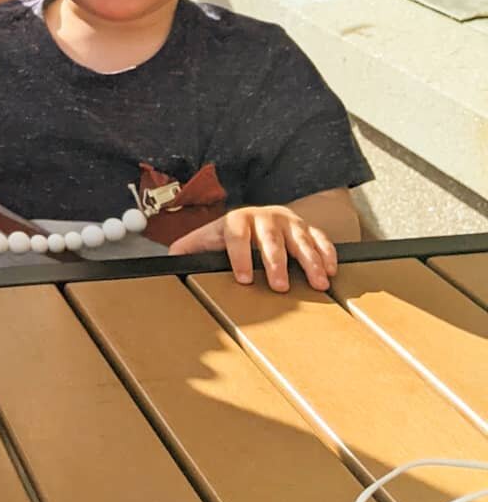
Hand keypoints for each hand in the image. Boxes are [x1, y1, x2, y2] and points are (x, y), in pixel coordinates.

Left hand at [168, 205, 338, 291]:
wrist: (263, 216)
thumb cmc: (234, 233)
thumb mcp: (212, 236)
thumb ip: (193, 247)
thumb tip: (170, 258)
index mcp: (238, 220)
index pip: (236, 235)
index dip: (239, 255)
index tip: (243, 278)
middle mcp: (265, 218)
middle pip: (270, 238)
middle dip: (276, 261)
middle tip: (280, 286)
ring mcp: (289, 223)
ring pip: (301, 239)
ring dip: (310, 261)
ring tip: (317, 283)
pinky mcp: (309, 229)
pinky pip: (322, 239)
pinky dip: (327, 254)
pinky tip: (331, 271)